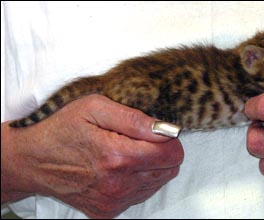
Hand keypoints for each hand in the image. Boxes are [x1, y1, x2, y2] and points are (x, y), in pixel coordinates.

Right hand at [1, 94, 183, 217]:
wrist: (33, 160)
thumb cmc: (62, 129)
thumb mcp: (95, 108)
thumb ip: (134, 119)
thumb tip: (167, 130)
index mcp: (117, 157)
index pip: (172, 154)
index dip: (169, 140)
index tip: (155, 132)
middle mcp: (117, 185)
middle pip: (169, 170)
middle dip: (161, 152)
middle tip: (138, 141)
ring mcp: (112, 202)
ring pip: (157, 183)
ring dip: (149, 167)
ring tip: (124, 153)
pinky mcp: (107, 211)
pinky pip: (140, 195)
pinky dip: (137, 181)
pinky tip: (118, 169)